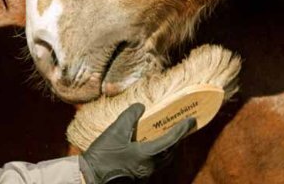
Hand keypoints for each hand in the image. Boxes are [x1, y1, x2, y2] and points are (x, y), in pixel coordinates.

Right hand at [79, 102, 194, 183]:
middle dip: (177, 139)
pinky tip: (149, 144)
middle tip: (182, 127)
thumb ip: (130, 115)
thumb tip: (141, 106)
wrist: (90, 177)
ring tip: (168, 133)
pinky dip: (157, 152)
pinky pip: (153, 163)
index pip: (170, 141)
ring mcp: (143, 174)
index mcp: (147, 156)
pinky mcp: (136, 176)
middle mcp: (149, 167)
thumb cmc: (103, 154)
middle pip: (169, 153)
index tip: (192, 120)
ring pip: (162, 160)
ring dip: (168, 147)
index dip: (182, 130)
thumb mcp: (115, 130)